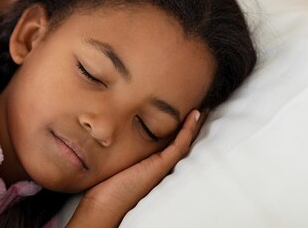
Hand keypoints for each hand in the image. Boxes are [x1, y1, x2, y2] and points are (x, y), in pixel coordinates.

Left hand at [66, 109, 205, 227]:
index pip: (169, 138)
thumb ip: (118, 142)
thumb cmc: (106, 180)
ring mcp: (163, 163)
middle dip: (191, 123)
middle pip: (181, 139)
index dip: (178, 124)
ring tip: (202, 108)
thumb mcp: (115, 155)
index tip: (184, 108)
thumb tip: (109, 123)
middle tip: (201, 105)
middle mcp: (160, 161)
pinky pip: (180, 144)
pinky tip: (194, 116)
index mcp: (150, 159)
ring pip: (185, 140)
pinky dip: (189, 130)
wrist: (105, 202)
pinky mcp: (162, 165)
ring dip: (195, 124)